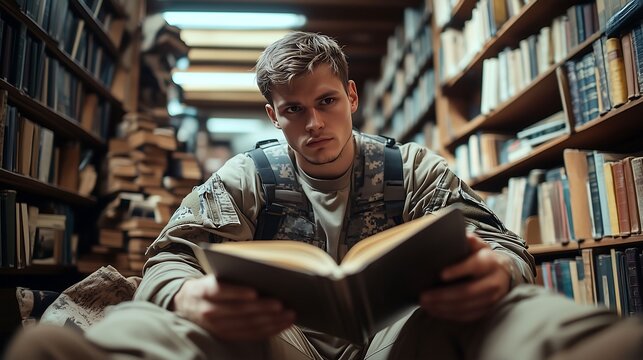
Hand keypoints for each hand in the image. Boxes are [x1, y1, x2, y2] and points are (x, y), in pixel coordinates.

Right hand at [172, 275, 294, 340]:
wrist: (186, 304)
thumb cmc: (209, 285)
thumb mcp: (213, 276)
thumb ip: (231, 275)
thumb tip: (262, 270)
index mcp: (205, 291)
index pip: (221, 291)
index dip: (238, 292)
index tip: (255, 292)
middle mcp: (209, 311)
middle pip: (239, 311)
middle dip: (262, 308)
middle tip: (282, 304)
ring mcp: (217, 327)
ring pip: (247, 325)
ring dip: (271, 321)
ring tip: (289, 315)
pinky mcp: (226, 336)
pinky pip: (251, 335)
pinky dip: (269, 330)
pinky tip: (283, 324)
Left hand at [419, 234, 512, 321]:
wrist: (504, 274)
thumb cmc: (484, 258)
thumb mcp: (480, 246)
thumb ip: (471, 241)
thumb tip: (464, 236)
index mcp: (490, 263)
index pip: (474, 266)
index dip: (458, 270)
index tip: (441, 274)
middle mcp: (493, 282)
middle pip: (467, 291)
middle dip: (443, 295)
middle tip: (424, 295)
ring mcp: (491, 299)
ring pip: (466, 307)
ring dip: (443, 307)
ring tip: (425, 303)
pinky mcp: (487, 310)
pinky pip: (467, 316)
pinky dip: (449, 315)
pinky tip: (434, 310)